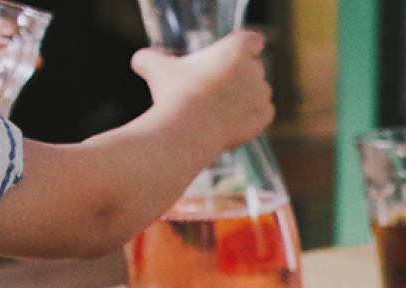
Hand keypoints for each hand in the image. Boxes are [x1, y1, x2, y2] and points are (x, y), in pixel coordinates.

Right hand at [131, 30, 273, 154]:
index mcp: (235, 49)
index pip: (253, 40)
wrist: (188, 130)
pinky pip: (264, 113)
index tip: (232, 57)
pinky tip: (233, 119)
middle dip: (239, 75)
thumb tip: (141, 60)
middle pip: (254, 67)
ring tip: (222, 106)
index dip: (244, 48)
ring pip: (260, 91)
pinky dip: (252, 116)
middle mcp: (254, 69)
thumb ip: (150, 58)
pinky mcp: (264, 117)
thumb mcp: (154, 67)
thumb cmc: (173, 94)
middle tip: (217, 87)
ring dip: (246, 96)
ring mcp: (261, 94)